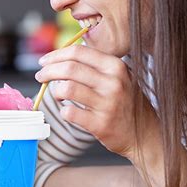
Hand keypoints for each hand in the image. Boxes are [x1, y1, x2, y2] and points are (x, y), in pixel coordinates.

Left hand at [35, 45, 155, 158]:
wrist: (146, 134)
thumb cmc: (126, 102)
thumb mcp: (118, 76)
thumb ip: (94, 65)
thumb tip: (61, 57)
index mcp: (115, 66)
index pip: (78, 52)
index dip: (56, 55)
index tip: (44, 61)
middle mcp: (113, 82)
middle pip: (69, 68)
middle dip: (48, 71)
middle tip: (40, 76)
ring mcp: (108, 104)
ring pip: (67, 89)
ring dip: (54, 90)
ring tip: (56, 94)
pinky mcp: (101, 124)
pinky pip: (70, 113)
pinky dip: (63, 111)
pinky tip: (67, 111)